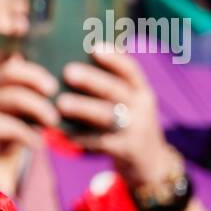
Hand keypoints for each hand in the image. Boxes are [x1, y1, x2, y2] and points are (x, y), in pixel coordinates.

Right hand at [0, 53, 59, 194]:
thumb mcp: (4, 114)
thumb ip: (20, 99)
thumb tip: (51, 90)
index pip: (10, 65)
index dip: (33, 71)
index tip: (51, 85)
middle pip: (11, 71)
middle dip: (36, 78)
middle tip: (53, 92)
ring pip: (17, 97)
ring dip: (40, 109)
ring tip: (53, 121)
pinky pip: (14, 127)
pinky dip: (30, 136)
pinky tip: (38, 144)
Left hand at [55, 47, 171, 187]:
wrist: (150, 163)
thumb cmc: (127, 124)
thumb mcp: (129, 103)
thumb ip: (110, 87)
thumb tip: (72, 63)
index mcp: (141, 91)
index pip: (130, 70)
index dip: (114, 58)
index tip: (95, 47)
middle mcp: (141, 107)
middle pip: (116, 90)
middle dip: (92, 80)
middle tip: (68, 71)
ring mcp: (135, 129)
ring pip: (108, 116)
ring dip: (83, 108)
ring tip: (60, 103)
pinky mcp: (125, 150)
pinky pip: (100, 141)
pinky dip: (80, 136)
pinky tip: (61, 132)